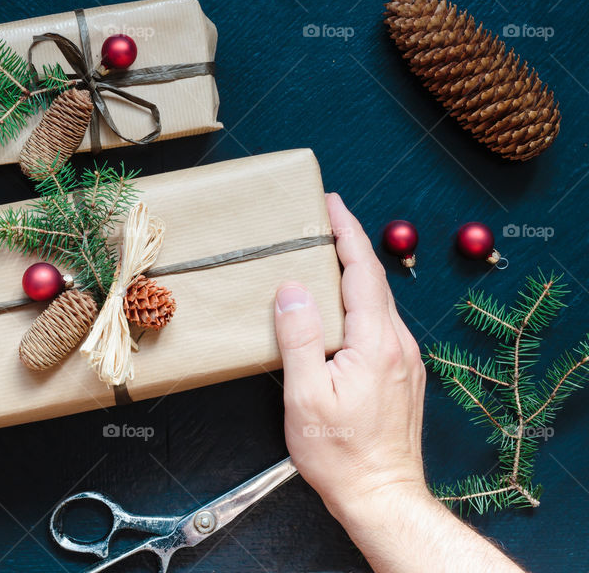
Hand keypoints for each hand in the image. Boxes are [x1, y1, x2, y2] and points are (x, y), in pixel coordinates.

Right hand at [274, 193, 428, 520]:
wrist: (382, 494)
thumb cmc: (340, 453)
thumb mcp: (306, 396)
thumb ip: (299, 337)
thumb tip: (293, 289)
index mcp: (375, 343)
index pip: (361, 271)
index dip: (345, 232)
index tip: (330, 203)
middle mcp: (398, 345)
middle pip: (373, 280)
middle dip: (349, 244)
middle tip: (322, 221)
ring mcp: (405, 360)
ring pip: (378, 302)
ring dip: (353, 273)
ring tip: (324, 257)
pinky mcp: (402, 374)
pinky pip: (380, 323)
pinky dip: (359, 301)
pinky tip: (340, 308)